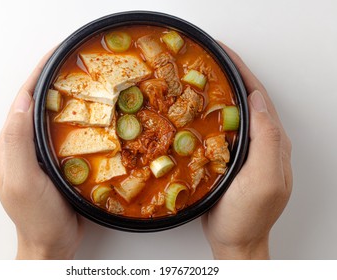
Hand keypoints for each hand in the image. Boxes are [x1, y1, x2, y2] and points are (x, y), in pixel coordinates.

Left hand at [0, 50, 81, 258]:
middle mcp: (26, 142)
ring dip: (72, 96)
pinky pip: (71, 132)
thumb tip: (23, 100)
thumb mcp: (21, 180)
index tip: (59, 52)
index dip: (39, 72)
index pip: (24, 97)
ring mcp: (44, 151)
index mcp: (12, 142)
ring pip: (57, 115)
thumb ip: (17, 141)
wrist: (51, 242)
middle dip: (58, 79)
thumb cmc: (36, 215)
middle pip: (41, 101)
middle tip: (81, 64)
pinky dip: (83, 118)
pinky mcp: (60, 159)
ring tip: (93, 83)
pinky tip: (98, 115)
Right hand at [202, 43, 292, 258]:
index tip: (221, 52)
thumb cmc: (248, 216)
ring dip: (217, 92)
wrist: (235, 241)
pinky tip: (195, 110)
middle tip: (205, 60)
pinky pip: (221, 128)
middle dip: (228, 75)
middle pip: (246, 99)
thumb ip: (267, 141)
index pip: (259, 96)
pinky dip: (209, 113)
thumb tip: (259, 101)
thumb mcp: (263, 180)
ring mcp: (245, 149)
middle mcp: (261, 141)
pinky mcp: (230, 157)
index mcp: (273, 142)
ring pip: (233, 112)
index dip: (241, 71)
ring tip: (197, 78)